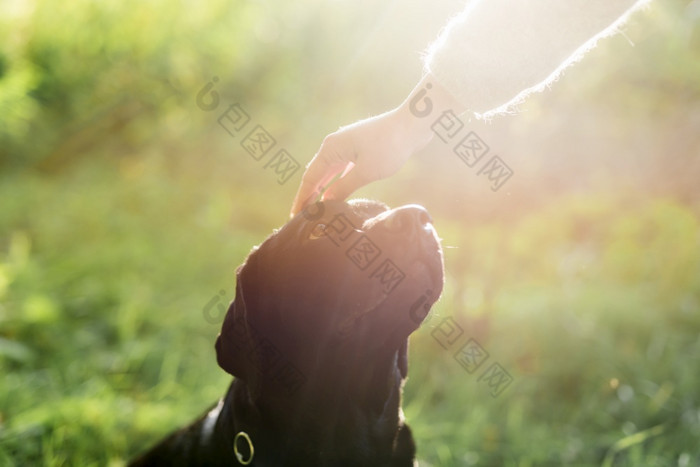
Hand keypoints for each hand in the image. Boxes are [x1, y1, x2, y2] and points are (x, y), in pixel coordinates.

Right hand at [290, 74, 462, 216]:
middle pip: (316, 175)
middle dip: (309, 196)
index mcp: (331, 149)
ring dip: (321, 189)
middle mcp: (334, 145)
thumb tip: (326, 202)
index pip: (310, 178)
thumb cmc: (389, 147)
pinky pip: (341, 169)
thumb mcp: (365, 172)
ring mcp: (347, 146)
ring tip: (315, 208)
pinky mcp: (359, 148)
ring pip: (329, 172)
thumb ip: (343, 188)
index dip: (302, 199)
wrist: (412, 124)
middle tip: (302, 217)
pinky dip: (335, 182)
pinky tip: (334, 194)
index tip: (295, 216)